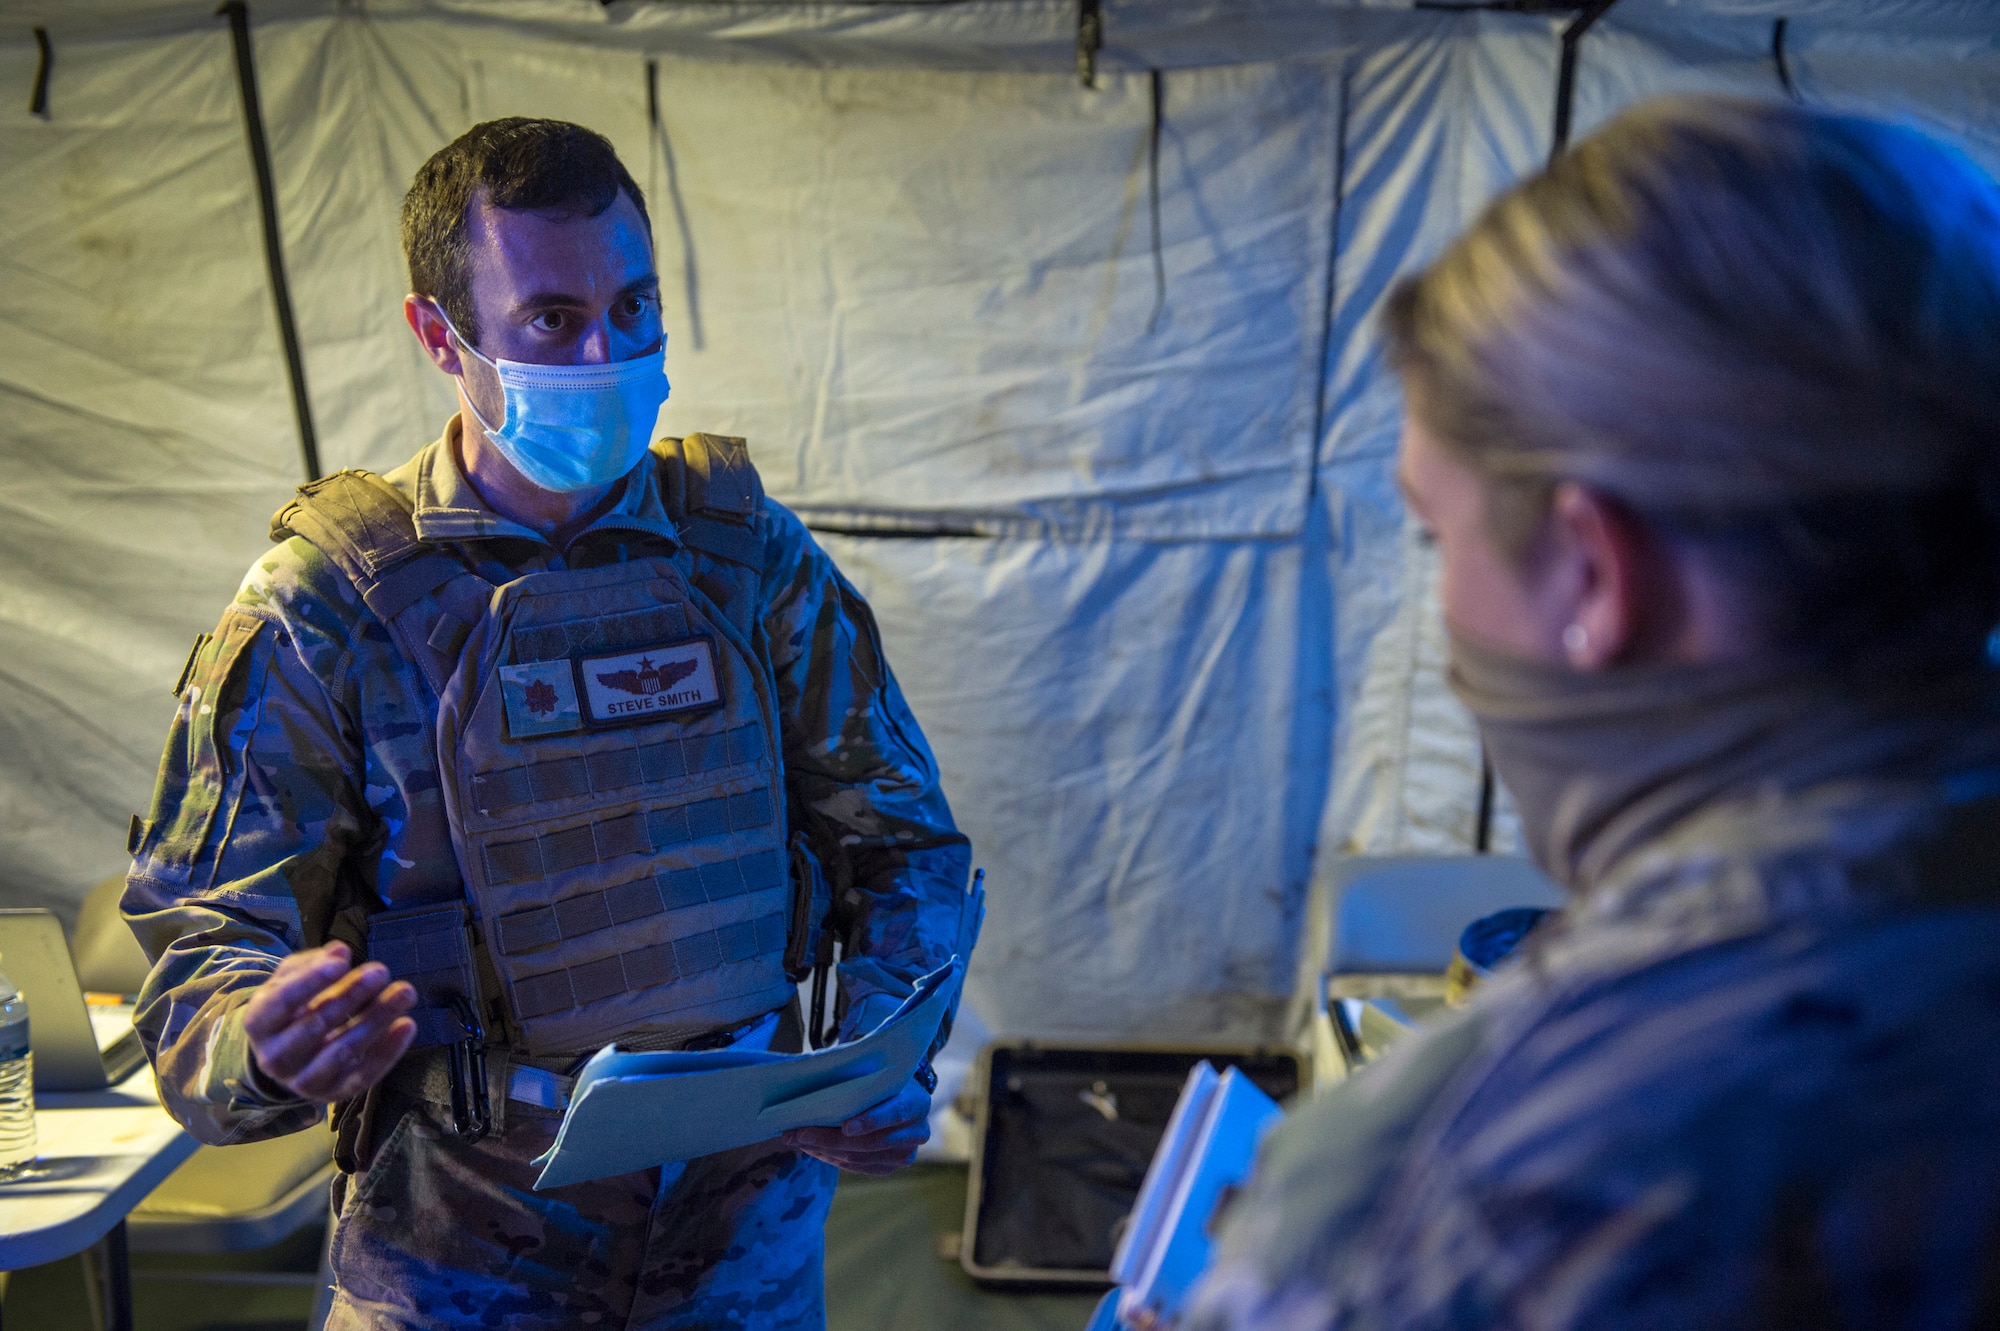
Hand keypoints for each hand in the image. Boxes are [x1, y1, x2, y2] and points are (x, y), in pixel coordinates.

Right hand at [241, 942, 417, 1102]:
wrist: (289, 1055)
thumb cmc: (294, 1007)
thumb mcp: (293, 980)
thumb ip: (313, 964)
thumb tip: (339, 952)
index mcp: (259, 1023)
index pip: (281, 1003)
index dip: (310, 982)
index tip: (340, 962)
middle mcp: (275, 1057)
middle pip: (316, 1025)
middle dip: (351, 995)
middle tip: (380, 971)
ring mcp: (303, 1080)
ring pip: (342, 1051)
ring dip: (376, 1019)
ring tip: (404, 992)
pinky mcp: (334, 1093)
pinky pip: (363, 1075)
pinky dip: (388, 1051)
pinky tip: (407, 1025)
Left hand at [784, 1079, 931, 1174]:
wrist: (901, 1098)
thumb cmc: (884, 1080)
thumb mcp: (878, 1072)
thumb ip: (858, 1077)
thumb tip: (814, 1073)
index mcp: (917, 1103)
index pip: (895, 1113)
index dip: (871, 1121)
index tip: (845, 1126)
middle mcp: (916, 1133)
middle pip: (871, 1142)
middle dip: (831, 1139)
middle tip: (800, 1133)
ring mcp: (904, 1154)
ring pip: (859, 1158)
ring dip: (825, 1150)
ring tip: (798, 1139)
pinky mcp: (889, 1167)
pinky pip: (856, 1167)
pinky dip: (831, 1158)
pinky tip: (812, 1148)